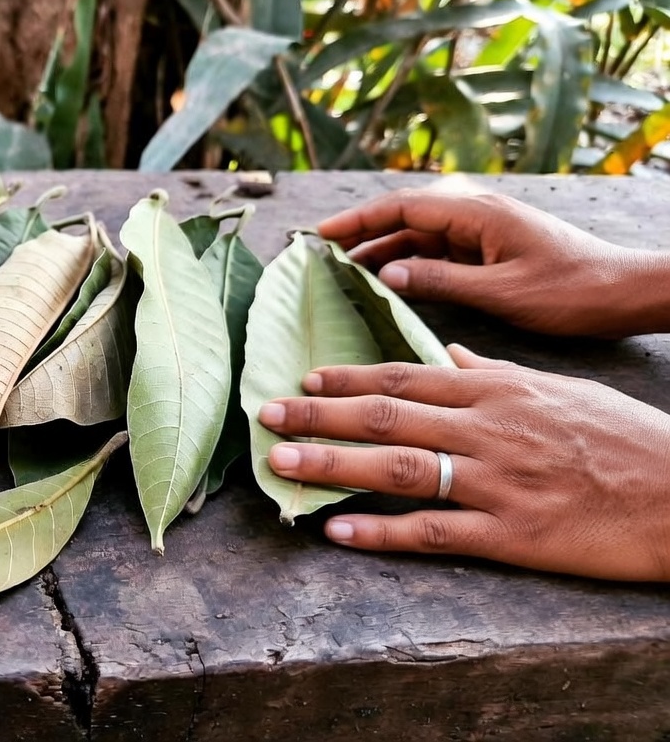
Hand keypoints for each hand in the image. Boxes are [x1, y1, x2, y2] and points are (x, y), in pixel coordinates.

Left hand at [256, 344, 669, 581]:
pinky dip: (382, 532)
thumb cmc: (622, 438)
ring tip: (282, 463)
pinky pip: (435, 532)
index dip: (348, 379)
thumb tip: (445, 355)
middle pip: (387, 417)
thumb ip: (494, 374)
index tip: (303, 378)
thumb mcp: (558, 389)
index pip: (405, 379)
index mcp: (498, 392)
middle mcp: (488, 431)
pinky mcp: (512, 535)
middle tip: (267, 414)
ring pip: (400, 469)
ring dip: (333, 465)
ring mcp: (498, 483)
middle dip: (320, 415)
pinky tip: (337, 531)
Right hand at [318, 189, 669, 338]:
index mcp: (477, 213)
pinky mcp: (490, 250)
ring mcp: (483, 232)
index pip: (403, 207)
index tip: (322, 234)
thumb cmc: (572, 290)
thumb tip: (388, 272)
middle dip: (363, 231)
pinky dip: (408, 262)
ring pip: (419, 235)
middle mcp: (476, 214)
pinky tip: (388, 280)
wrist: (624, 292)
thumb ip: (441, 280)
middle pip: (406, 216)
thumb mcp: (501, 292)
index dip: (359, 219)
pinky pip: (438, 251)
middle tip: (322, 252)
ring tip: (344, 269)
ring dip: (383, 248)